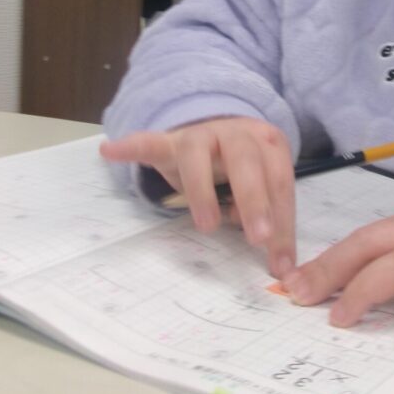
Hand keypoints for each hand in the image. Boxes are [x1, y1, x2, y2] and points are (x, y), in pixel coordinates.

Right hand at [100, 117, 295, 277]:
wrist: (218, 127)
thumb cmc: (246, 167)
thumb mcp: (264, 186)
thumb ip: (273, 218)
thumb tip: (282, 266)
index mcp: (269, 144)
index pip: (280, 182)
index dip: (283, 221)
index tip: (280, 262)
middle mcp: (237, 134)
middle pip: (248, 162)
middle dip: (255, 200)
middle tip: (259, 239)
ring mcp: (202, 135)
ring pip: (199, 155)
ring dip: (203, 191)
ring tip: (207, 226)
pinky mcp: (170, 141)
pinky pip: (150, 142)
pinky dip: (132, 146)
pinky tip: (110, 151)